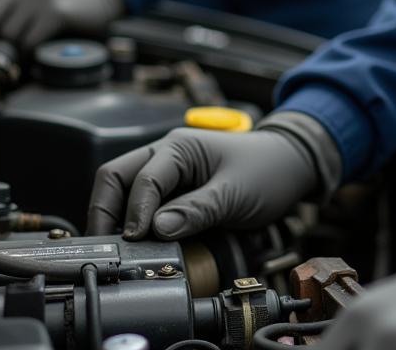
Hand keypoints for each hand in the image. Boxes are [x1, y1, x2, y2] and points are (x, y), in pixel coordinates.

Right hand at [86, 118, 329, 239]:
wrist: (290, 167)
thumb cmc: (266, 170)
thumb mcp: (235, 193)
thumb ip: (196, 210)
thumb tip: (156, 230)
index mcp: (178, 147)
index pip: (142, 179)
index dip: (134, 212)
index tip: (136, 241)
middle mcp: (165, 155)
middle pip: (116, 177)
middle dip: (105, 210)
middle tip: (107, 247)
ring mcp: (167, 173)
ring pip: (123, 190)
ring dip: (116, 217)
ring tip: (118, 249)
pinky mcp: (173, 192)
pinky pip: (141, 205)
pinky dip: (133, 222)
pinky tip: (135, 244)